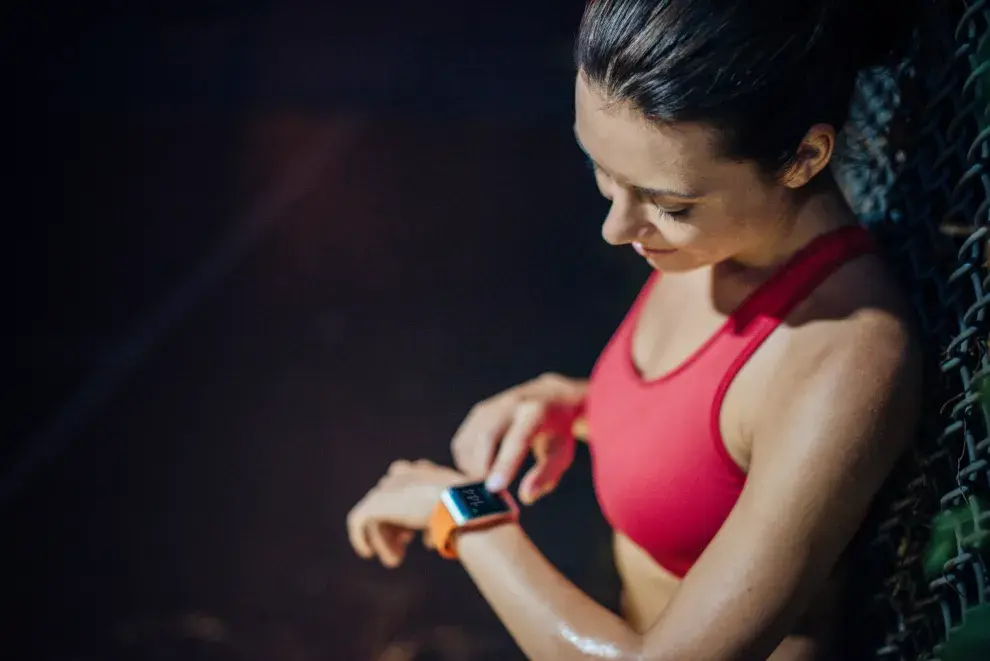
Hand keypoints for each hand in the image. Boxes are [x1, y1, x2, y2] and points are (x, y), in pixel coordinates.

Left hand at [346, 459, 464, 567]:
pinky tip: (366, 552)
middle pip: (391, 500)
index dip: (408, 512)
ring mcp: (392, 486)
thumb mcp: (463, 512)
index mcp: (428, 473)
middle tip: (403, 546)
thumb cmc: (473, 513)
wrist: (464, 506)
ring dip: (384, 538)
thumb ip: (444, 518)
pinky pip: (359, 519)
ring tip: (395, 560)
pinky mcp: (378, 502)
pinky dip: (360, 537)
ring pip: (378, 513)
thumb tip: (432, 537)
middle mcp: (408, 473)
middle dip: (395, 525)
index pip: (409, 486)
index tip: (415, 535)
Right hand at [450, 372, 586, 504]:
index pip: (518, 439)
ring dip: (471, 466)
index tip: (494, 488)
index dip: (505, 464)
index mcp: (537, 412)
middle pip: (486, 436)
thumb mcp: (561, 453)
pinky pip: (463, 441)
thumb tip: (526, 496)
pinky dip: (466, 461)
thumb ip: (545, 475)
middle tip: (486, 494)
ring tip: (486, 482)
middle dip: (481, 467)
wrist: (549, 396)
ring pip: (470, 439)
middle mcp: (511, 404)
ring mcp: (492, 406)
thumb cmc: (557, 431)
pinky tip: (480, 471)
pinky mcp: (479, 412)